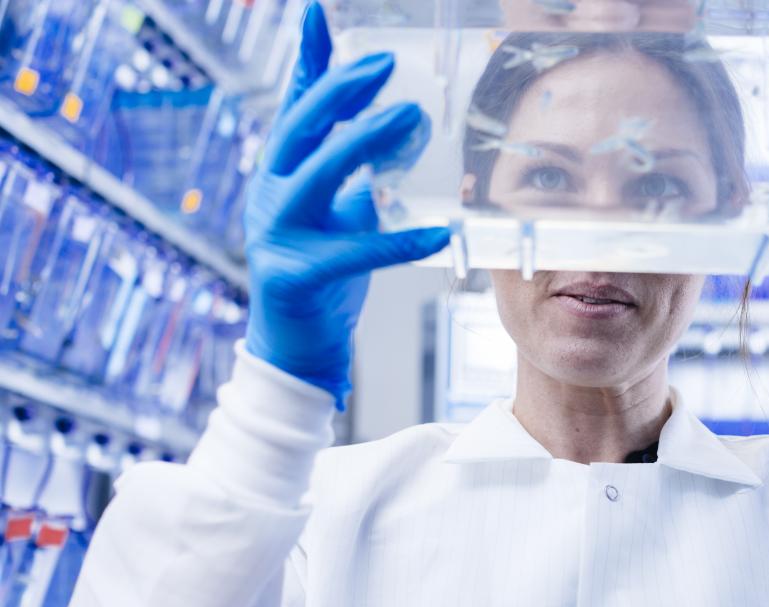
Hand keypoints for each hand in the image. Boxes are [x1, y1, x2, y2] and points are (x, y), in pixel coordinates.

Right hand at [244, 2, 449, 408]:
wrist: (297, 350)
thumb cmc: (323, 277)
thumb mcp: (341, 213)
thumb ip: (360, 174)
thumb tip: (401, 129)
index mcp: (282, 173)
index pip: (296, 105)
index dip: (308, 58)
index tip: (319, 12)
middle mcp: (269, 194)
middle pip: (299, 128)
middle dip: (340, 89)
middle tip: (385, 64)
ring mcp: (275, 234)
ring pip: (316, 176)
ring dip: (362, 143)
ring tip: (407, 118)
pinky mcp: (293, 275)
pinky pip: (353, 253)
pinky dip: (398, 241)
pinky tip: (439, 233)